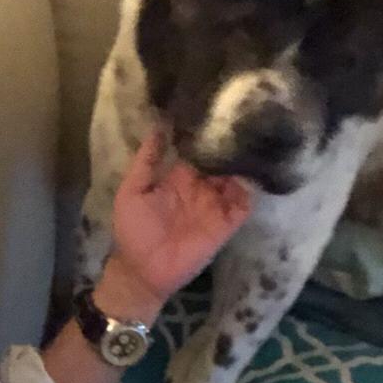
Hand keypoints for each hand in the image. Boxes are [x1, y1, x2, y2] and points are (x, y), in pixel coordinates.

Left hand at [99, 126, 251, 321]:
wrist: (143, 271)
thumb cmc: (133, 231)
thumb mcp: (132, 191)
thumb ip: (146, 161)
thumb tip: (158, 127)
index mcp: (179, 177)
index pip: (199, 149)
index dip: (206, 134)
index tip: (216, 111)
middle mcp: (201, 187)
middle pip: (221, 160)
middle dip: (230, 145)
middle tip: (242, 120)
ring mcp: (215, 205)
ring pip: (236, 177)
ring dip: (242, 164)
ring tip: (250, 142)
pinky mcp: (226, 224)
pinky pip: (243, 204)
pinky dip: (249, 190)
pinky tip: (250, 174)